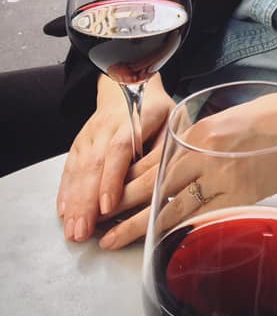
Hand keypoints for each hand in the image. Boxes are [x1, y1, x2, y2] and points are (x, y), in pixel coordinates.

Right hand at [57, 74, 173, 243]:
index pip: (120, 149)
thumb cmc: (157, 109)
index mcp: (136, 119)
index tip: (107, 206)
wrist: (129, 84)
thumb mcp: (173, 120)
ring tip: (74, 230)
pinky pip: (70, 167)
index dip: (112, 178)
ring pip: (79, 168)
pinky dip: (66, 191)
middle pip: (95, 164)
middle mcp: (108, 126)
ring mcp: (91, 134)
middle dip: (87, 201)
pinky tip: (64, 211)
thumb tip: (168, 182)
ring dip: (75, 201)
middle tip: (84, 231)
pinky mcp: (80, 142)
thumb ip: (169, 147)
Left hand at [98, 90, 276, 249]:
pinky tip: (164, 241)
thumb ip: (193, 145)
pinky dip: (183, 230)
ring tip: (117, 239)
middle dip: (125, 209)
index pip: (151, 162)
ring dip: (143, 226)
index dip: (126, 184)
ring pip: (175, 207)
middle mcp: (204, 154)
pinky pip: (205, 217)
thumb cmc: (261, 121)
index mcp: (196, 133)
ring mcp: (223, 177)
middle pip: (155, 187)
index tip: (107, 200)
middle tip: (102, 227)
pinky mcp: (242, 196)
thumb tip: (165, 171)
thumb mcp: (220, 124)